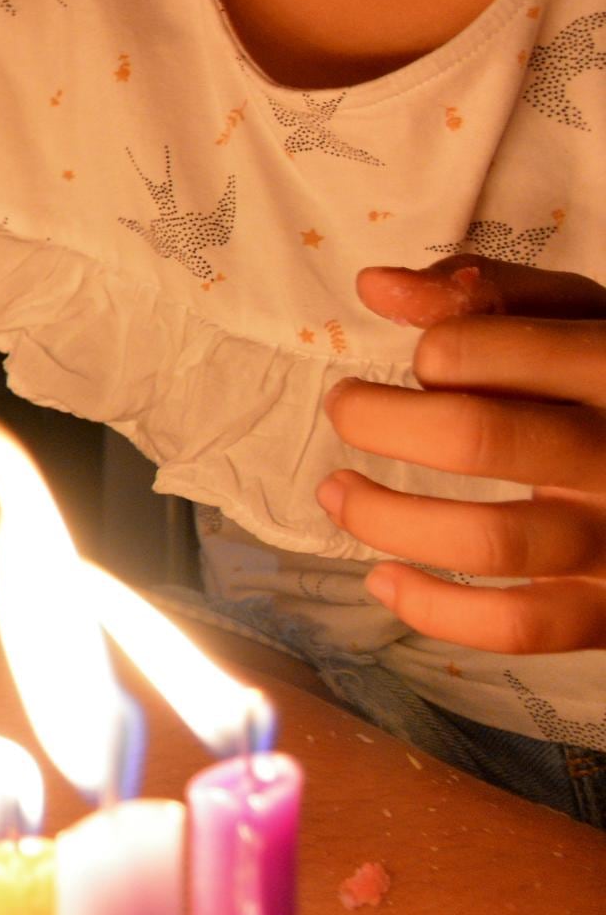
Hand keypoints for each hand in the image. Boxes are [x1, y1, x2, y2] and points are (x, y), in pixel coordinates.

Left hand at [322, 256, 605, 650]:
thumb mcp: (579, 317)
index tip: (424, 362)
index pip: (482, 352)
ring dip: (383, 518)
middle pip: (474, 438)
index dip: (432, 353)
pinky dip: (434, 609)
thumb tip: (377, 287)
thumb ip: (488, 293)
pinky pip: (517, 626)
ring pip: (488, 540)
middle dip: (377, 422)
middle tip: (346, 407)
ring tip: (335, 491)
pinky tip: (382, 578)